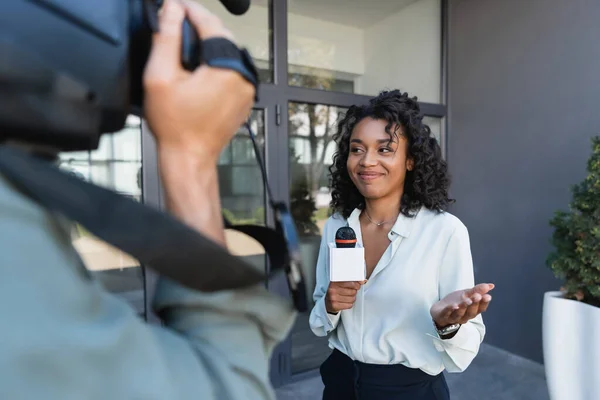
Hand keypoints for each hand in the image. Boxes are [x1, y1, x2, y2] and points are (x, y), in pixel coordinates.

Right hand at [143, 0, 254, 166]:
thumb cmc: (175, 126)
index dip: (189, 10)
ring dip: (207, 43)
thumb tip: (172, 9)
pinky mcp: (244, 98)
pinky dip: (216, 61)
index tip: (174, 4)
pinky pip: (232, 69)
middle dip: (199, 25)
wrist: (189, 157)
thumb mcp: (160, 77)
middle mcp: (244, 77)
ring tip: (183, 40)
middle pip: (222, 36)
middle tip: (176, 19)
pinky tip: (197, 65)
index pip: (210, 23)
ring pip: (228, 52)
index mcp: (228, 68)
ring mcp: (247, 89)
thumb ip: (166, 38)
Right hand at [325, 281, 365, 313]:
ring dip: (352, 298)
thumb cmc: (335, 292)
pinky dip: (349, 304)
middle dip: (354, 291)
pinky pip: (349, 305)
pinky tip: (345, 302)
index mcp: (334, 282)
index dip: (356, 284)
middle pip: (353, 291)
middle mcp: (332, 289)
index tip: (358, 285)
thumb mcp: (340, 284)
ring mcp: (333, 298)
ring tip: (347, 297)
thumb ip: (351, 281)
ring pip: (352, 298)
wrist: (327, 303)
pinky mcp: (335, 306)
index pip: (350, 282)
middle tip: (350, 291)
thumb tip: (363, 280)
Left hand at [430, 283, 494, 327]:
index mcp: (472, 311)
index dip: (484, 303)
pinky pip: (447, 314)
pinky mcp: (443, 316)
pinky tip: (453, 305)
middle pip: (471, 312)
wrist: (439, 310)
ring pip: (459, 314)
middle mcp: (464, 316)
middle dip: (474, 304)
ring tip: (467, 300)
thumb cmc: (456, 302)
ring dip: (464, 307)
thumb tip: (491, 285)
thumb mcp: (466, 294)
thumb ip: (477, 290)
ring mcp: (453, 318)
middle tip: (477, 296)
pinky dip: (450, 310)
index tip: (487, 296)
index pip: (480, 309)